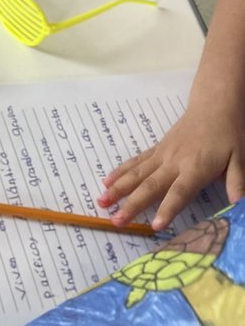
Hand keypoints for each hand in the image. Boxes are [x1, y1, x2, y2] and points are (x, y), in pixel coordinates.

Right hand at [97, 105, 244, 229]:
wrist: (214, 107)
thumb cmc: (228, 136)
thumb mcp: (240, 160)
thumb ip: (236, 183)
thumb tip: (238, 206)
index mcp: (195, 168)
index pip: (179, 192)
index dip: (167, 208)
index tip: (154, 226)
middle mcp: (174, 162)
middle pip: (150, 185)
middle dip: (132, 203)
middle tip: (116, 220)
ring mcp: (162, 154)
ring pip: (137, 173)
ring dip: (118, 188)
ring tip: (102, 200)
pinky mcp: (157, 149)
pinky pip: (136, 161)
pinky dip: (120, 171)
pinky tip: (107, 180)